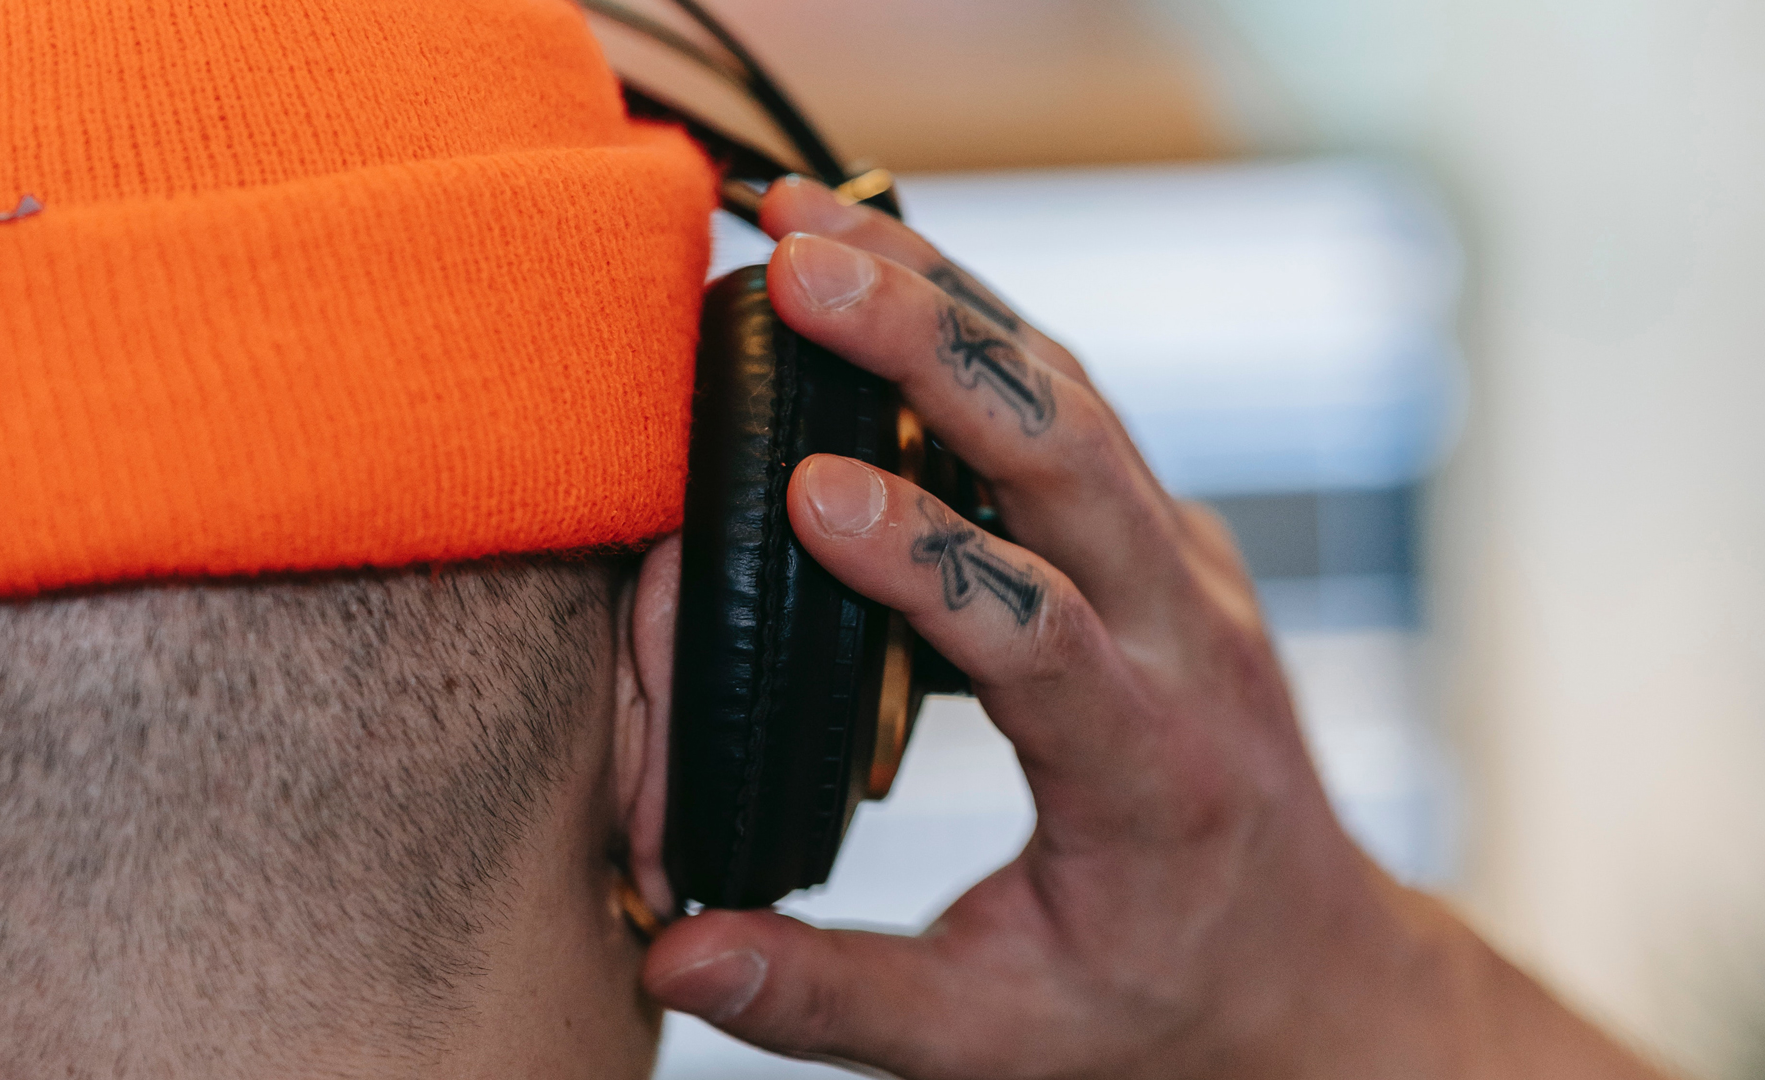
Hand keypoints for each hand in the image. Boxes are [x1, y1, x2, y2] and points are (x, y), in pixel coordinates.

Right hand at [642, 177, 1667, 1079]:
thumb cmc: (1156, 1000)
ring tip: (811, 225)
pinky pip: (1072, 406)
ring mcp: (1183, 570)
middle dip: (932, 351)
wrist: (1307, 966)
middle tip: (799, 272)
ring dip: (944, 302)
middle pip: (1072, 458)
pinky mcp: (1159, 538)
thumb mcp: (996, 1040)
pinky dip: (974, 328)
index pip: (1041, 636)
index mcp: (1150, 768)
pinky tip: (886, 272)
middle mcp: (1185, 638)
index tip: (805, 496)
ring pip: (1072, 396)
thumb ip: (831, 1001)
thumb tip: (675, 953)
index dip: (926, 560)